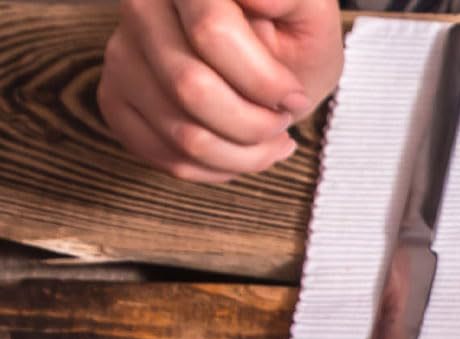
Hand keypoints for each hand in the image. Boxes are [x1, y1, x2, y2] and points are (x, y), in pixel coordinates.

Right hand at [99, 0, 341, 182]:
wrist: (271, 55)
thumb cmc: (292, 33)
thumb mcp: (310, 9)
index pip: (211, 32)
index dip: (265, 82)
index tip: (292, 95)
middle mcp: (141, 4)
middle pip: (191, 88)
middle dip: (255, 123)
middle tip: (280, 118)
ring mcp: (121, 53)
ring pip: (183, 134)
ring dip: (244, 154)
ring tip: (268, 136)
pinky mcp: (116, 99)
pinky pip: (168, 158)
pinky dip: (219, 169)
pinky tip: (241, 150)